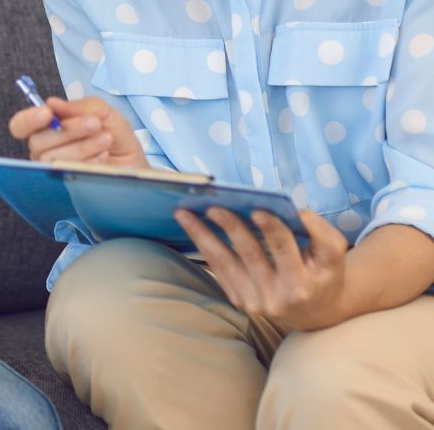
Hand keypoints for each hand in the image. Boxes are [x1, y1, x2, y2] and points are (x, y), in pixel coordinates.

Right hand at [8, 95, 147, 167]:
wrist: (134, 166)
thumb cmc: (115, 138)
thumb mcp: (104, 113)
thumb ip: (80, 106)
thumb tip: (52, 103)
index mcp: (47, 128)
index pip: (20, 125)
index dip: (28, 119)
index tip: (48, 113)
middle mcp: (44, 150)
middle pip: (37, 141)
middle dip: (69, 130)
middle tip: (95, 124)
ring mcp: (52, 172)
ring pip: (52, 159)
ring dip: (82, 146)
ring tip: (105, 139)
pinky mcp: (66, 187)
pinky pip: (67, 174)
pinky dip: (87, 162)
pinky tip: (103, 156)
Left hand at [173, 207, 348, 330]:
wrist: (318, 312)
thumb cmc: (325, 273)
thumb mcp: (333, 253)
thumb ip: (319, 231)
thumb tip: (293, 211)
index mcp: (301, 284)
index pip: (283, 251)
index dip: (271, 229)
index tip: (257, 209)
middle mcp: (276, 297)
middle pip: (249, 254)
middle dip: (230, 227)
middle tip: (212, 206)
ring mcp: (254, 302)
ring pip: (225, 262)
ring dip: (202, 235)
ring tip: (183, 213)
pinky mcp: (239, 301)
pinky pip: (219, 269)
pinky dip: (204, 246)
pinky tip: (191, 227)